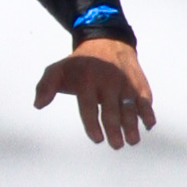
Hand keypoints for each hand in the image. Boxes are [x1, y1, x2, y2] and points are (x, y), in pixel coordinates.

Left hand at [34, 38, 156, 148]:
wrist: (106, 40)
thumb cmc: (80, 63)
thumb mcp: (58, 69)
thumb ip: (46, 86)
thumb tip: (38, 104)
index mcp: (86, 80)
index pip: (88, 105)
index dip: (92, 123)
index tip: (97, 139)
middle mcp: (107, 80)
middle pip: (111, 108)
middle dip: (114, 128)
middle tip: (116, 145)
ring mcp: (125, 81)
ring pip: (130, 105)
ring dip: (133, 124)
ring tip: (132, 140)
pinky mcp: (139, 82)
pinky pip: (145, 98)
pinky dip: (148, 111)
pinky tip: (148, 124)